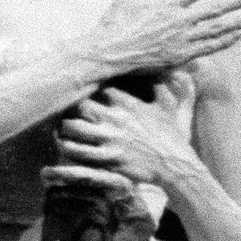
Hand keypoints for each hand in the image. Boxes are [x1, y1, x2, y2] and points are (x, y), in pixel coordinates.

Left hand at [51, 84, 199, 192]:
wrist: (177, 166)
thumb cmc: (174, 138)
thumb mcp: (172, 109)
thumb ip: (164, 91)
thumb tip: (169, 74)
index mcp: (128, 103)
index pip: (99, 89)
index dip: (91, 93)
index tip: (88, 99)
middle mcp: (116, 118)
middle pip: (80, 105)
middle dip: (73, 111)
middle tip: (70, 117)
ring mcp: (111, 139)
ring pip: (73, 128)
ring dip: (66, 131)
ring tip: (64, 134)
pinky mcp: (108, 159)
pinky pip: (79, 152)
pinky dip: (70, 150)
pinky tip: (68, 152)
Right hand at [88, 0, 240, 76]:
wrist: (107, 54)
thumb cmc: (115, 22)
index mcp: (168, 1)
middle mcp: (179, 20)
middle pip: (217, 8)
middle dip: (240, 0)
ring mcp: (181, 39)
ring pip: (217, 28)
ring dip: (239, 21)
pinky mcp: (180, 56)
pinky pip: (208, 48)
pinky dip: (224, 41)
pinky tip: (237, 36)